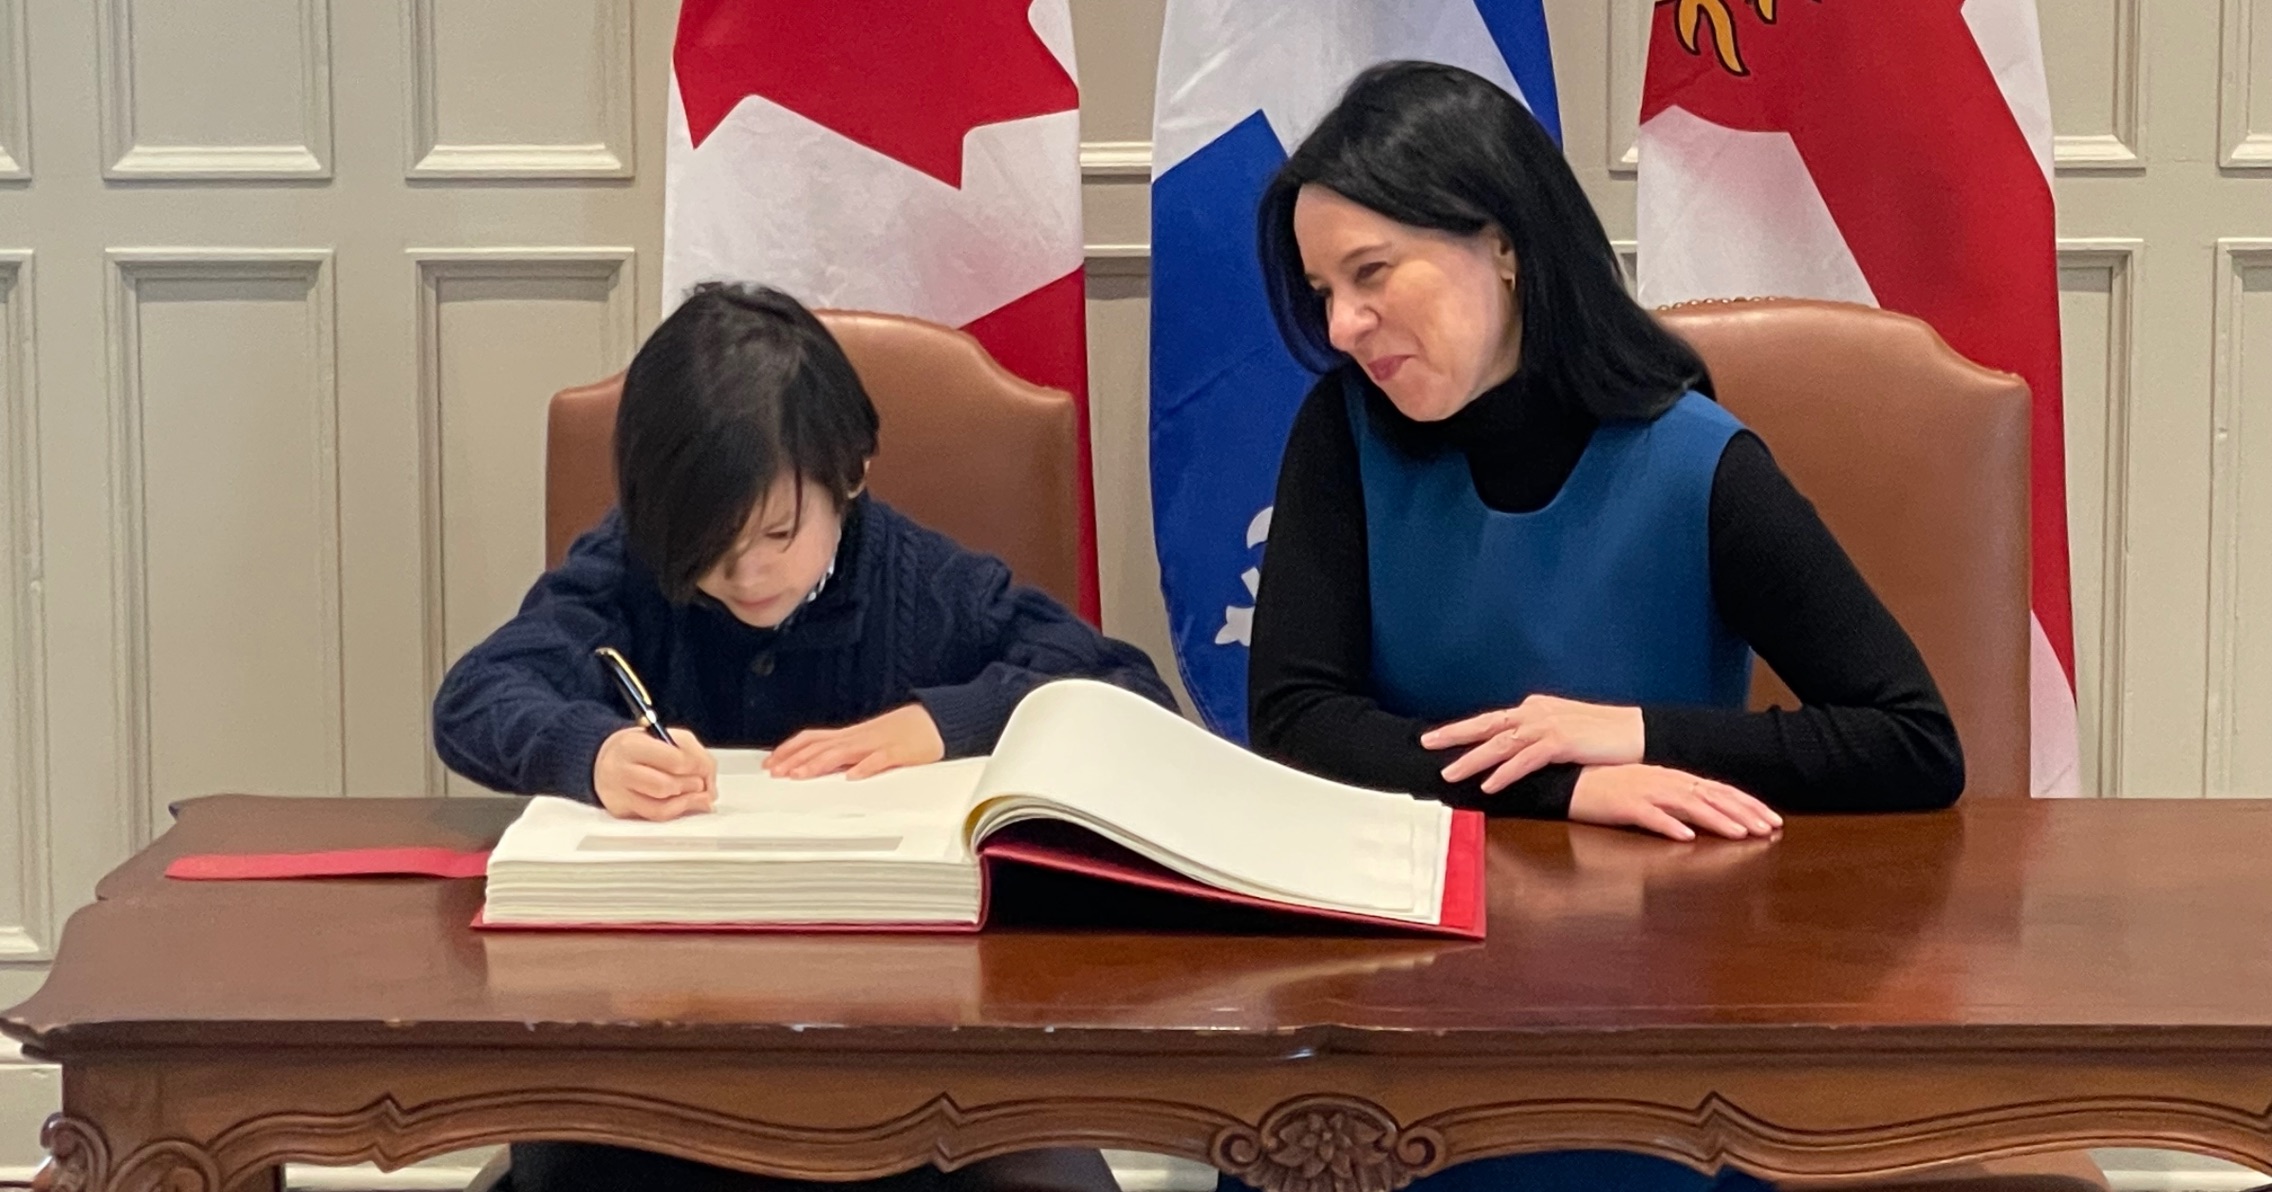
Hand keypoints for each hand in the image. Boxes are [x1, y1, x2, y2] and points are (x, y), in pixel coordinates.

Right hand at [593, 726, 716, 820]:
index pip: (674, 760)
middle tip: (702, 782)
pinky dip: (677, 811)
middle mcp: (621, 771)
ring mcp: (618, 795)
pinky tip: (685, 803)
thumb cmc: (640, 747)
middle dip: (693, 786)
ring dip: (688, 801)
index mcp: (632, 745)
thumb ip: (693, 754)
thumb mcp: (666, 737)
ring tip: (696, 793)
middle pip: (667, 786)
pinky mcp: (621, 811)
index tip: (706, 768)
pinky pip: (655, 817)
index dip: (698, 767)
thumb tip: (709, 785)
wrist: (605, 758)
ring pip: (662, 807)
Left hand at [765, 704, 945, 779]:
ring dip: (819, 763)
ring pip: (842, 752)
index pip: (812, 738)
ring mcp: (876, 743)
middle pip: (821, 746)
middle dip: (795, 759)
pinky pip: (879, 760)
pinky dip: (864, 768)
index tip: (770, 762)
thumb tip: (817, 765)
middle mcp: (857, 738)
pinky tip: (852, 777)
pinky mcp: (897, 752)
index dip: (789, 749)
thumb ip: (844, 753)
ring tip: (801, 775)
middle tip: (776, 773)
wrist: (933, 721)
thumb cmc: (900, 733)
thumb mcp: (866, 741)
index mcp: (849, 736)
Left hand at [1423, 695, 1644, 792]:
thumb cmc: (1602, 735)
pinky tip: (1488, 786)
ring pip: (1500, 744)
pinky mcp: (1560, 742)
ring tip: (1449, 774)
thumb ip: (1538, 736)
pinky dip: (1504, 774)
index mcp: (1534, 708)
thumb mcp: (1564, 731)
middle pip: (1486, 724)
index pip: (1492, 720)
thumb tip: (1517, 748)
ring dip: (1472, 760)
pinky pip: (1525, 761)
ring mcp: (1547, 725)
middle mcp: (1535, 712)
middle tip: (1425, 742)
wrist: (1636, 733)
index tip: (1438, 737)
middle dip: (1453, 734)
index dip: (1464, 729)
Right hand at [1568, 763, 1781, 840]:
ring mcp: (1644, 792)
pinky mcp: (1623, 805)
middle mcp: (1664, 782)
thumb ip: (1674, 801)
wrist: (1568, 781)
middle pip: (1711, 796)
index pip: (1717, 790)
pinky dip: (1669, 826)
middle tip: (1771, 828)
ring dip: (1717, 820)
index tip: (1772, 819)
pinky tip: (1687, 838)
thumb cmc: (1607, 788)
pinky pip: (1650, 816)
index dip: (1747, 804)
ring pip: (1688, 806)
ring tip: (1741, 834)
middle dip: (1744, 812)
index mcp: (1672, 779)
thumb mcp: (1647, 791)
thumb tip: (1704, 816)